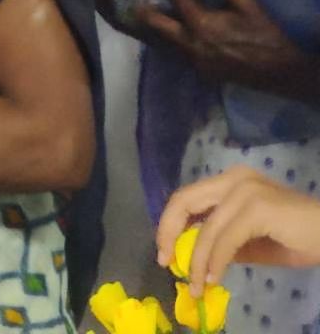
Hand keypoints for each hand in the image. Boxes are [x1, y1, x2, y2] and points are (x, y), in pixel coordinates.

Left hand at [137, 0, 319, 99]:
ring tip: (161, 13)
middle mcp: (189, 43)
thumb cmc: (264, 33)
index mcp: (200, 23)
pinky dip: (172, 40)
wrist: (279, 71)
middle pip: (153, 22)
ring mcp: (191, 60)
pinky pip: (175, 52)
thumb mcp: (246, 2)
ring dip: (158, 25)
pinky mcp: (198, 71)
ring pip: (160, 39)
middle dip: (146, 8)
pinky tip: (180, 33)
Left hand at [156, 165, 319, 294]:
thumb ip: (225, 243)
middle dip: (168, 233)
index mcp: (230, 182)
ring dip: (197, 260)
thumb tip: (196, 256)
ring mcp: (245, 190)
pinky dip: (216, 261)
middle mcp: (234, 179)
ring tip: (196, 285)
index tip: (164, 252)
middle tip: (166, 262)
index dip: (169, 224)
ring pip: (205, 228)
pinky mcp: (257, 207)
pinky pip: (225, 239)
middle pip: (184, 201)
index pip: (187, 198)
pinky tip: (214, 278)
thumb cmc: (300, 237)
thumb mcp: (253, 242)